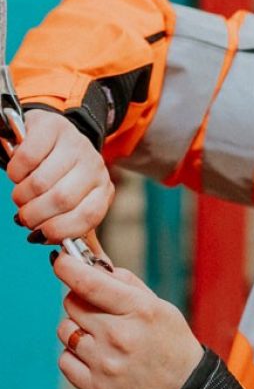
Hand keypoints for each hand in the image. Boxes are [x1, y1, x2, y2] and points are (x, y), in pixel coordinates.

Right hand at [7, 109, 114, 242]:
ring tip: (20, 197)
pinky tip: (18, 174)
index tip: (41, 235)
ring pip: (41, 182)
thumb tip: (81, 260)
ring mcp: (74, 144)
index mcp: (102, 188)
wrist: (54, 135)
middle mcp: (94, 165)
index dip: (59, 230)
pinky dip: (15, 172)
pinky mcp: (52, 128)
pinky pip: (27, 158)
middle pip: (61, 200)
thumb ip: (77, 228)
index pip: (87, 216)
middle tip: (24, 217)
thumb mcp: (76, 201)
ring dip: (22, 196)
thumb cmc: (63, 176)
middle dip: (35, 215)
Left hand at [51, 251, 203, 388]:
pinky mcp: (95, 386)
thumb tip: (92, 264)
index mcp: (138, 310)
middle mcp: (119, 335)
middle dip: (80, 300)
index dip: (68, 267)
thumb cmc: (170, 342)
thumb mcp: (159, 305)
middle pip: (72, 303)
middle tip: (98, 309)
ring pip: (65, 330)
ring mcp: (105, 363)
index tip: (61, 261)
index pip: (89, 283)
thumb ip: (125, 283)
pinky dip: (75, 355)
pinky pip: (64, 359)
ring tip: (99, 336)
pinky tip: (96, 356)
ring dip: (76, 328)